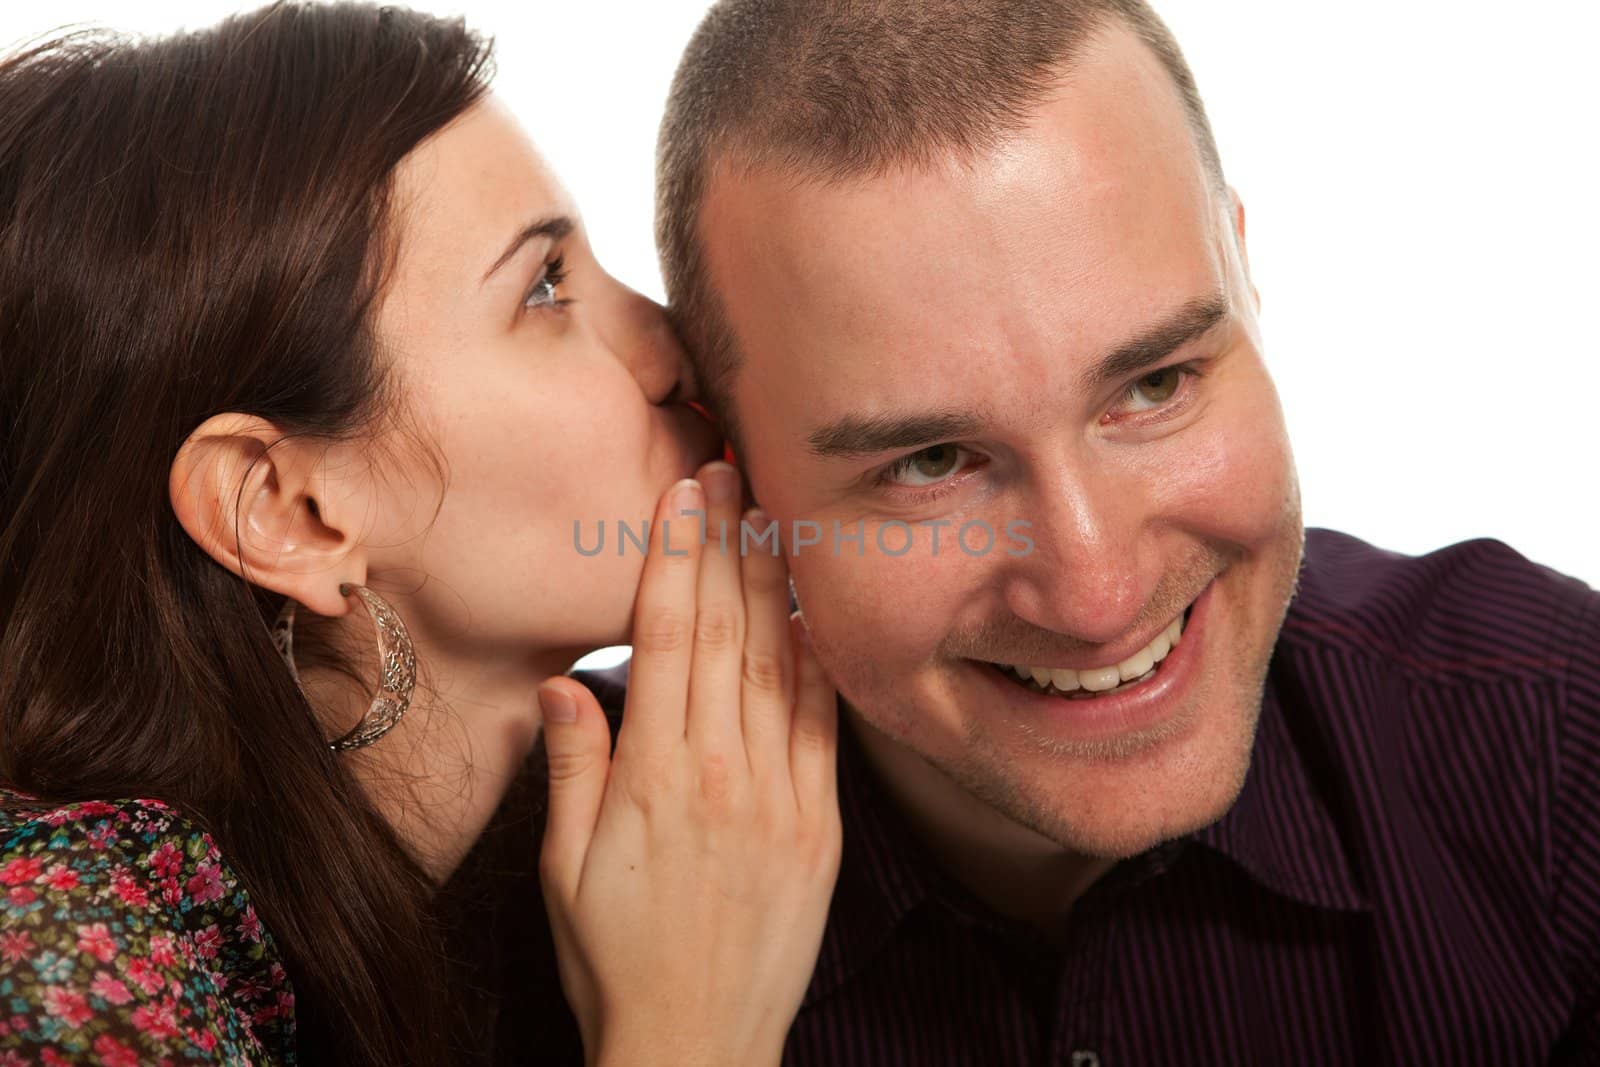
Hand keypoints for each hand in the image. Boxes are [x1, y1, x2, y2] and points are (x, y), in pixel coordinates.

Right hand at [537, 462, 840, 1066]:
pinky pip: (824, 724)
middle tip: (733, 471)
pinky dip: (821, 661)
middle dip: (729, 542)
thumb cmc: (614, 961)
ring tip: (775, 515)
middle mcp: (723, 771)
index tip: (684, 493)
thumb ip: (573, 768)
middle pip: (728, 630)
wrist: (696, 1047)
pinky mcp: (820, 825)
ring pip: (780, 664)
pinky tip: (818, 613)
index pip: (669, 635)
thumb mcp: (562, 871)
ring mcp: (780, 796)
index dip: (676, 555)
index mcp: (653, 776)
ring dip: (777, 582)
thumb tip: (568, 683)